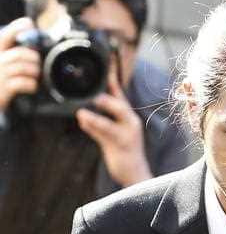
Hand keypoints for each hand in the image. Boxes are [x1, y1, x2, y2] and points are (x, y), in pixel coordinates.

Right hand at [0, 18, 40, 111]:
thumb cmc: (0, 79)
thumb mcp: (3, 61)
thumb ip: (13, 51)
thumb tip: (30, 35)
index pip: (5, 36)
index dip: (17, 28)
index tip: (29, 24)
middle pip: (19, 54)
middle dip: (33, 57)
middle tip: (37, 62)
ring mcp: (0, 75)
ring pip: (22, 68)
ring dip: (34, 71)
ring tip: (35, 74)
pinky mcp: (3, 90)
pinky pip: (22, 83)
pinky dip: (31, 84)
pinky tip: (32, 85)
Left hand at [76, 69, 151, 186]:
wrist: (135, 173)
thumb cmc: (124, 152)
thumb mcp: (113, 133)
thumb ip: (99, 122)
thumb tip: (83, 112)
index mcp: (128, 116)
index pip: (119, 93)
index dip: (112, 77)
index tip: (106, 60)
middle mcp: (130, 123)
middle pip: (120, 107)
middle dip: (107, 100)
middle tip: (93, 96)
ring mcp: (126, 136)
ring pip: (110, 123)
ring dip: (96, 118)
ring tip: (82, 113)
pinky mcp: (120, 147)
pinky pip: (105, 136)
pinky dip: (93, 129)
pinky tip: (84, 122)